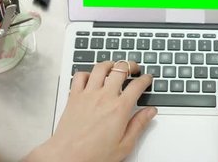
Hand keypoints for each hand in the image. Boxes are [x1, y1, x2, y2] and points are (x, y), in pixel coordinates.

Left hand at [26, 61, 155, 161]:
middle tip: (134, 68)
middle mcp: (104, 97)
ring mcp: (88, 94)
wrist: (67, 157)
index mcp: (119, 109)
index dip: (145, 79)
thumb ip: (139, 125)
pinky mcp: (74, 96)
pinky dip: (87, 72)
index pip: (137, 85)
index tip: (147, 79)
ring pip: (100, 67)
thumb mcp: (124, 145)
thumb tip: (150, 112)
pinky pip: (80, 75)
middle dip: (130, 65)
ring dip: (110, 64)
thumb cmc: (93, 155)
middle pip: (120, 69)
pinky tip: (91, 77)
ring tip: (115, 66)